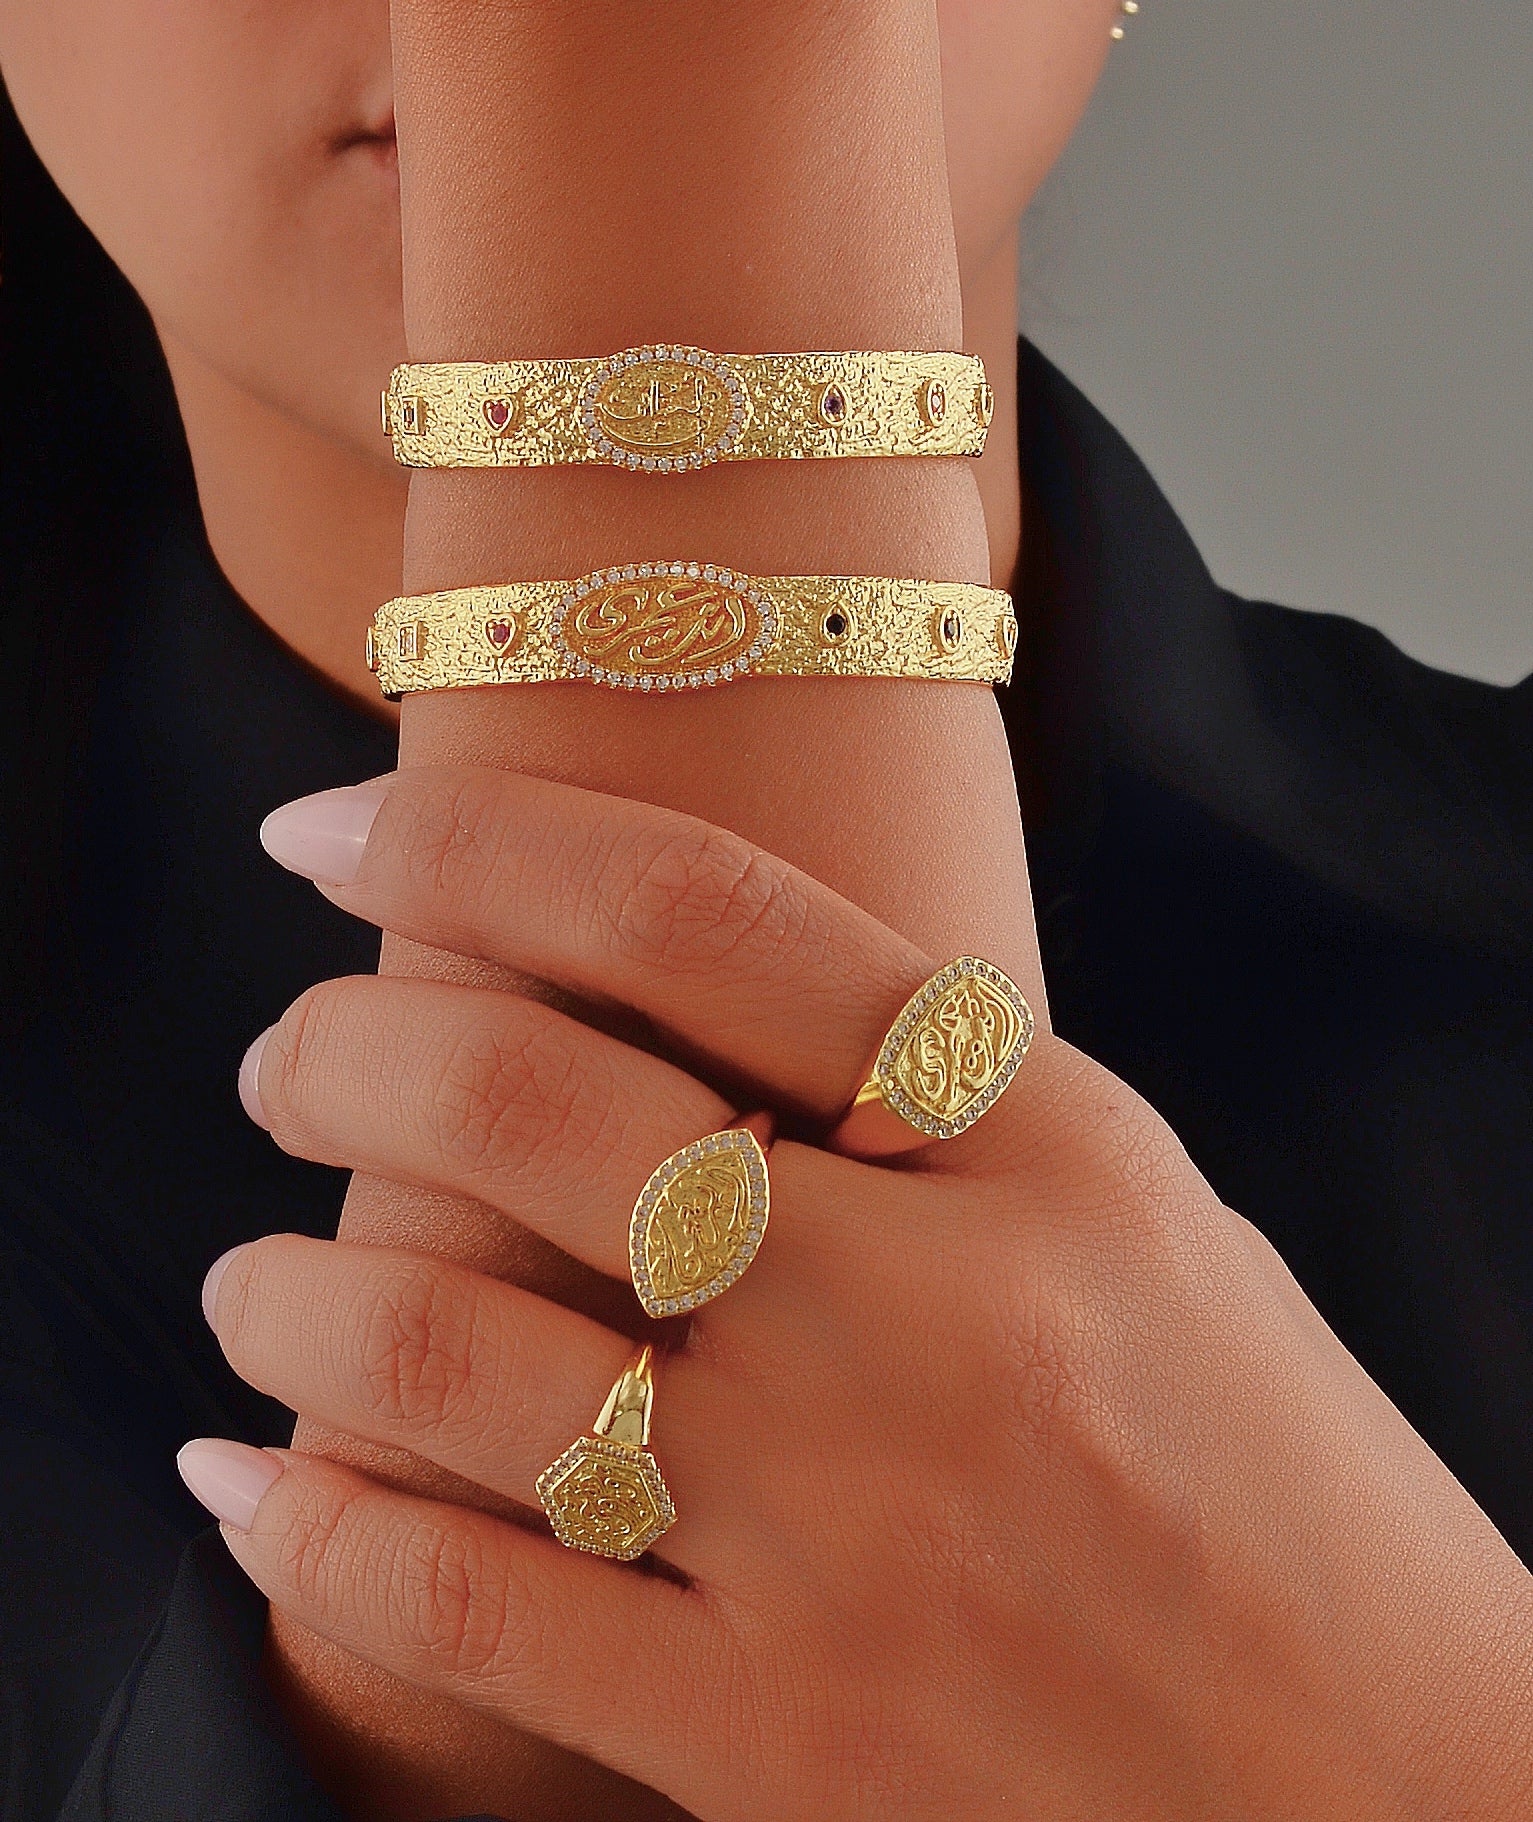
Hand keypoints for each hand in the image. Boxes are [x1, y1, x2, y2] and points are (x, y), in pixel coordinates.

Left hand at [186, 766, 1532, 1820]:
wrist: (1410, 1806)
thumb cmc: (1274, 1484)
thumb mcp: (1140, 1231)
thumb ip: (923, 1119)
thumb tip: (656, 1021)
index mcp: (1043, 1151)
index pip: (700, 913)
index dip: (471, 839)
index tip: (329, 825)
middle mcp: (935, 1321)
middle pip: (533, 1104)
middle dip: (340, 1049)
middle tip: (283, 1055)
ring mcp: (849, 1543)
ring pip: (450, 1357)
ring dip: (289, 1299)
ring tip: (248, 1283)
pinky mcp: (783, 1753)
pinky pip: (461, 1611)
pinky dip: (307, 1530)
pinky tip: (245, 1480)